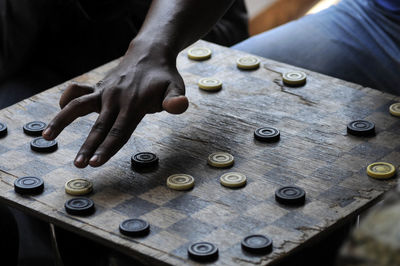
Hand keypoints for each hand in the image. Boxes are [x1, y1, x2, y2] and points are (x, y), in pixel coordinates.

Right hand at [42, 41, 188, 167]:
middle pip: (99, 126)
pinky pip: (77, 92)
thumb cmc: (164, 77)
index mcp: (133, 104)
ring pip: (77, 106)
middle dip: (88, 147)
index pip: (119, 131)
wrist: (149, 54)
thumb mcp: (175, 87)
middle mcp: (114, 98)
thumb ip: (175, 99)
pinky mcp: (97, 88)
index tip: (95, 163)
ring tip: (46, 137)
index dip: (107, 148)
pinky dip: (65, 100)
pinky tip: (59, 110)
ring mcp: (103, 92)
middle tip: (78, 165)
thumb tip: (180, 106)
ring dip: (61, 121)